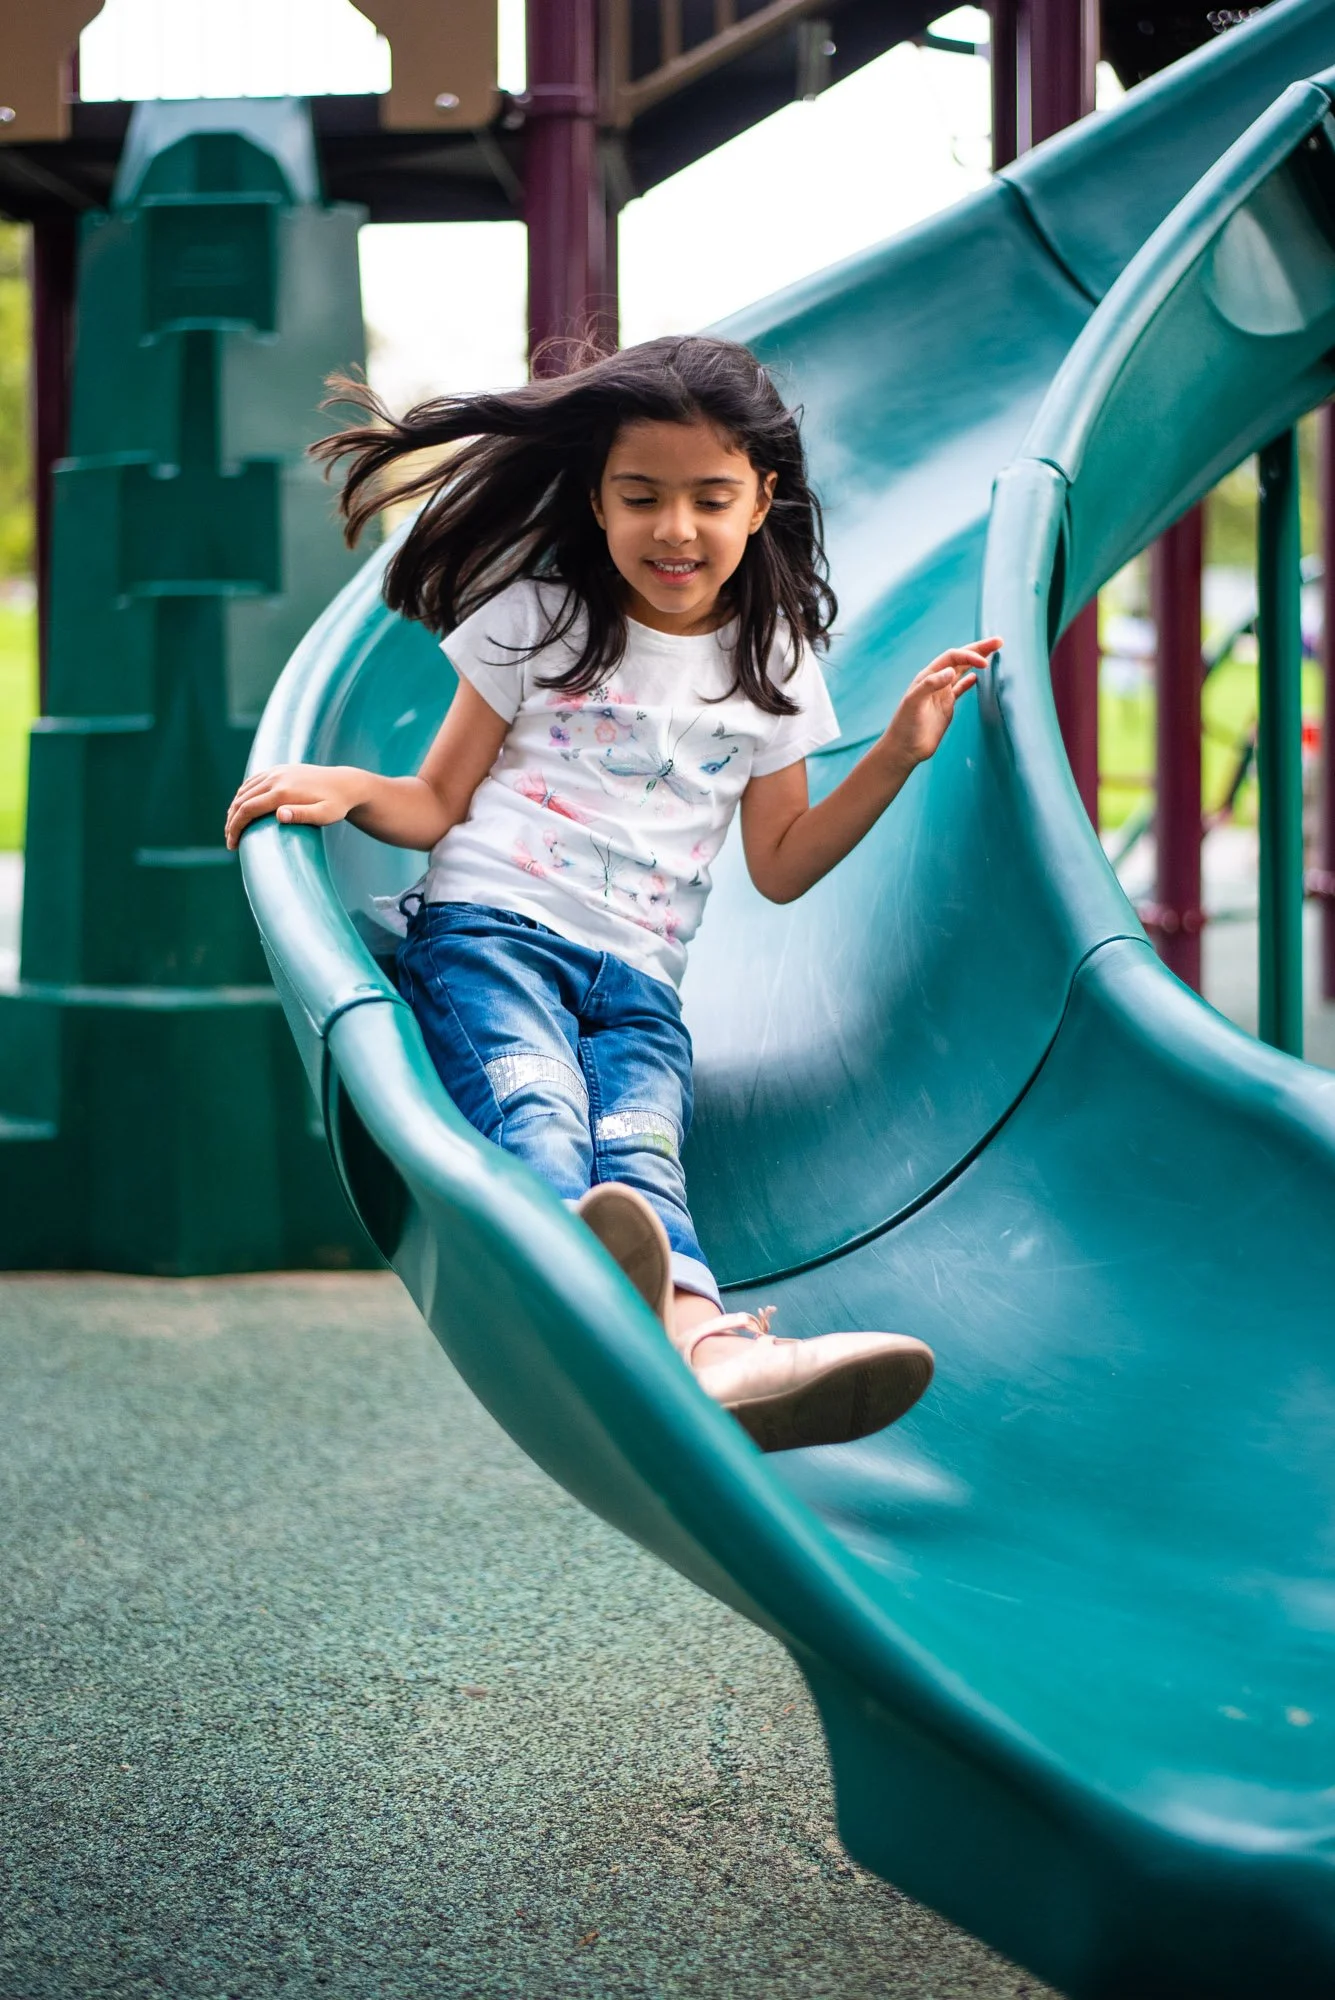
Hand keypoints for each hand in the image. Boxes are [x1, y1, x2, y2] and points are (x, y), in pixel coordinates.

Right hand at [224, 763, 367, 849]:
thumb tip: (280, 815)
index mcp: (283, 791)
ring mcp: (276, 772)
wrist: (345, 783)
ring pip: (244, 790)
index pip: (248, 808)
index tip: (232, 844)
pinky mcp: (278, 770)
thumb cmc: (337, 804)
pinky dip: (242, 795)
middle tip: (230, 841)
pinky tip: (242, 808)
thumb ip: (303, 815)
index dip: (235, 827)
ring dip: (234, 809)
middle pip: (241, 800)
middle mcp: (275, 778)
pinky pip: (253, 782)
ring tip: (233, 828)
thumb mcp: (325, 815)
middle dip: (231, 821)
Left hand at [881, 639, 1000, 769]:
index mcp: (928, 676)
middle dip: (979, 649)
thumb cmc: (905, 726)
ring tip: (993, 652)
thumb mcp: (913, 703)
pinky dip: (970, 681)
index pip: (952, 658)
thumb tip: (950, 671)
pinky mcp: (946, 706)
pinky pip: (960, 688)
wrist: (905, 748)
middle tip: (998, 641)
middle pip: (960, 659)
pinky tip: (978, 677)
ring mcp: (942, 693)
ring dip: (977, 661)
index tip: (984, 664)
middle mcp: (936, 681)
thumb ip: (930, 685)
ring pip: (963, 671)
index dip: (969, 656)